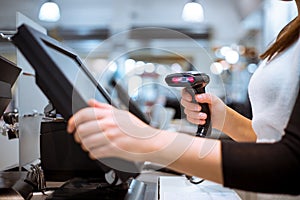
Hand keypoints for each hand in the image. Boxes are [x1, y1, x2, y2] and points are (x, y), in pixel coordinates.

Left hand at [67, 99, 188, 163]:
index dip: (72, 121)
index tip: (70, 127)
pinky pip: (95, 152)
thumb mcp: (121, 113)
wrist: (151, 141)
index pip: (83, 114)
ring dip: (84, 146)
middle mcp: (109, 124)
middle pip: (82, 129)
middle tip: (79, 138)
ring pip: (87, 142)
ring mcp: (111, 137)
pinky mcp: (114, 149)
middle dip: (77, 136)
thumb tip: (90, 102)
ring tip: (87, 146)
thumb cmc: (138, 129)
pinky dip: (92, 154)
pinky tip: (95, 152)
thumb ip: (103, 107)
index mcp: (109, 114)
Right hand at [180, 89, 225, 130]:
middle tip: (200, 108)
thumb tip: (197, 97)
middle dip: (191, 106)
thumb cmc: (218, 107)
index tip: (191, 98)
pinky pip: (190, 119)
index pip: (185, 92)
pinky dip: (196, 120)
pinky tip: (203, 120)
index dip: (185, 95)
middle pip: (184, 102)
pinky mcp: (193, 117)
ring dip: (196, 115)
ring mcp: (192, 110)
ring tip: (205, 116)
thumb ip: (206, 96)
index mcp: (197, 94)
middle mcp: (193, 101)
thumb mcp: (214, 99)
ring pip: (187, 112)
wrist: (222, 118)